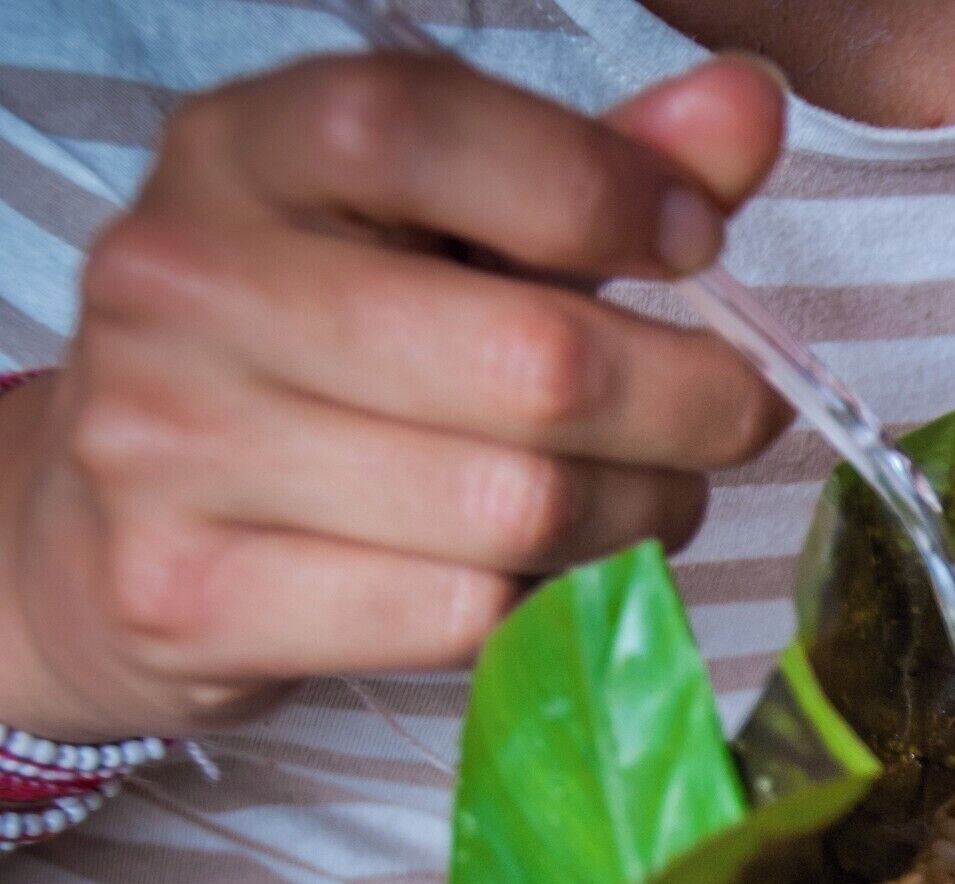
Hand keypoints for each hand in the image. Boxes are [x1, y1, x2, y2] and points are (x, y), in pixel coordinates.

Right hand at [0, 52, 793, 740]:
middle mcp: (186, 283)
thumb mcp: (453, 228)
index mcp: (248, 148)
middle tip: (733, 414)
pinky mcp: (191, 595)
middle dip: (690, 403)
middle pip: (535, 363)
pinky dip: (546, 603)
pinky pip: (462, 615)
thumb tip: (748, 111)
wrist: (120, 525)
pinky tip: (541, 571)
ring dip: (638, 515)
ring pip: (519, 509)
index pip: (426, 128)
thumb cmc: (331, 353)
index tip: (696, 245)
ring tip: (646, 496)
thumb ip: (602, 166)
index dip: (604, 190)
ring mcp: (170, 446)